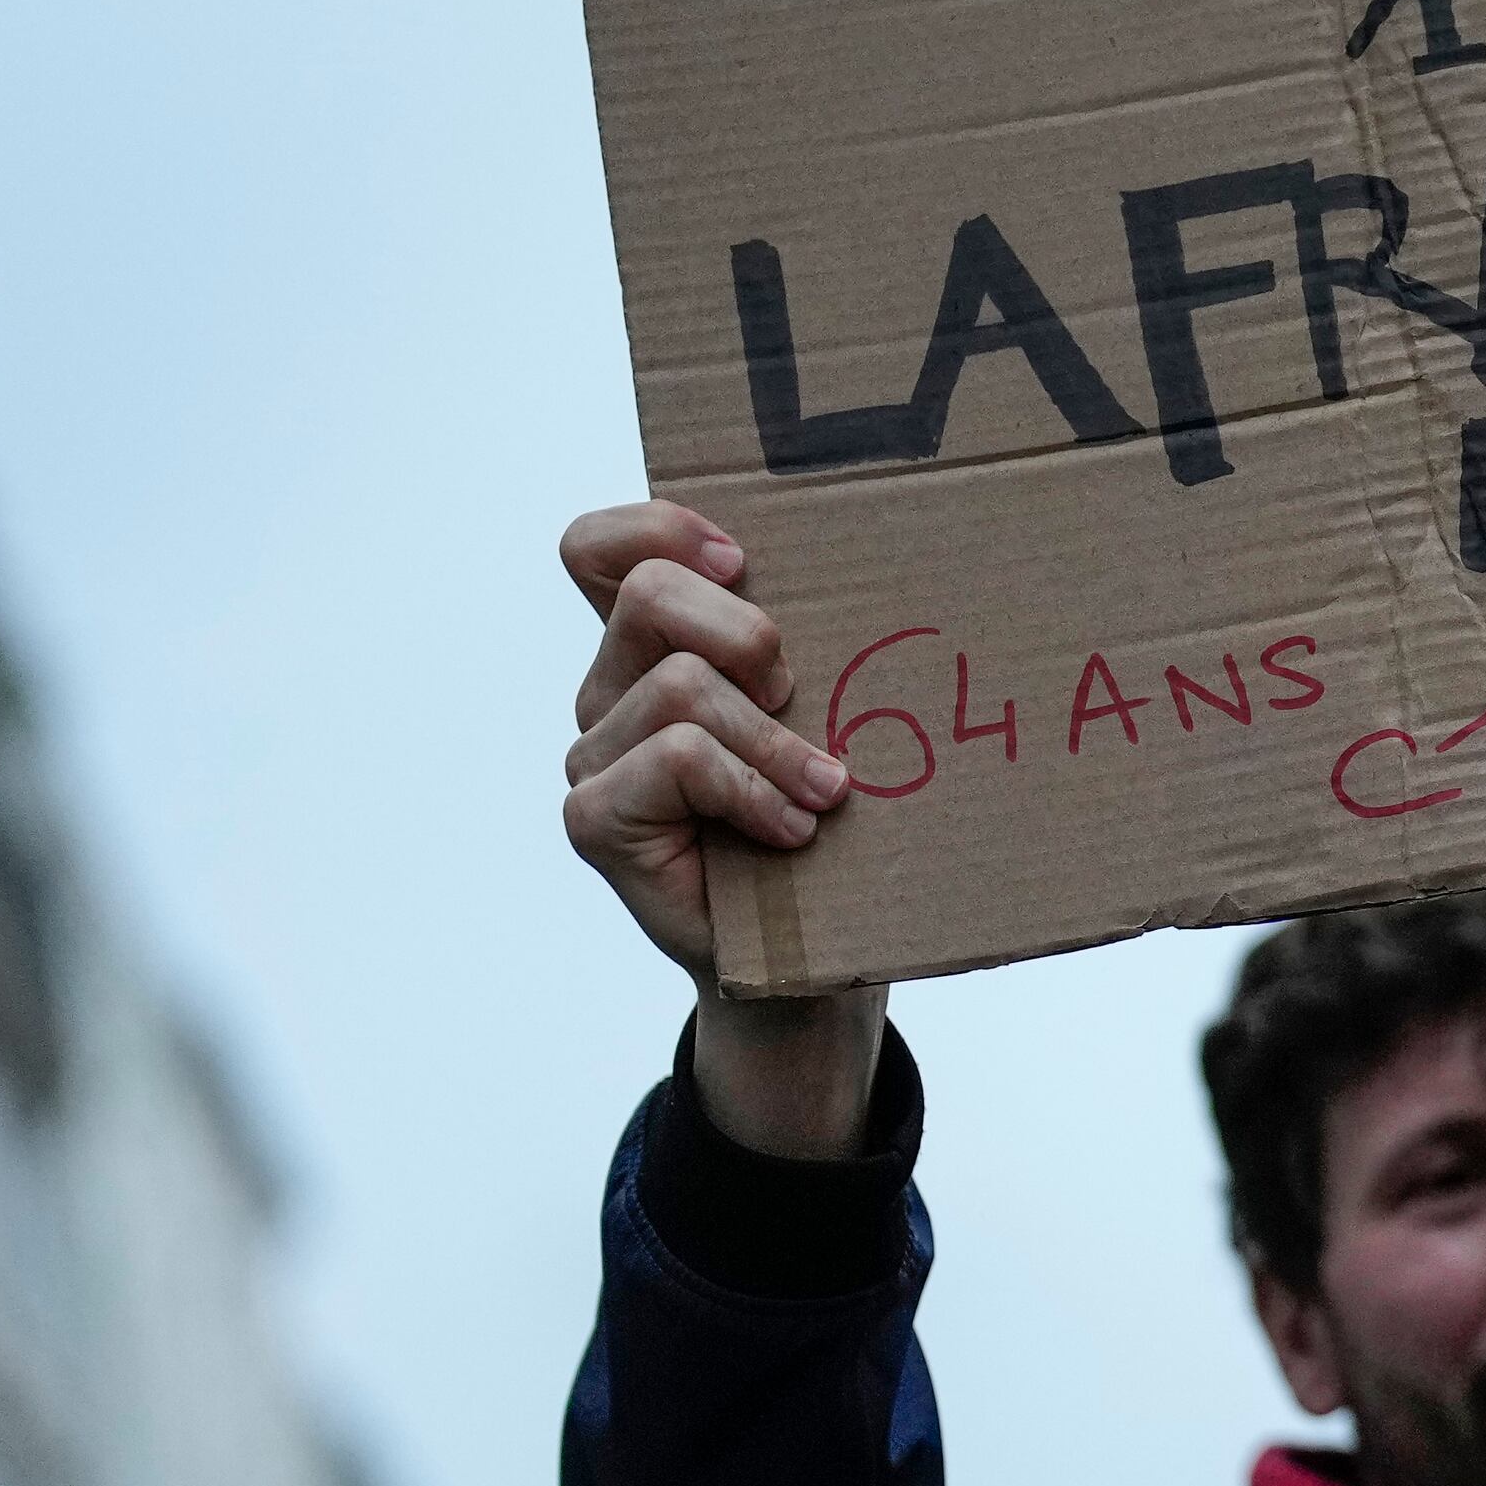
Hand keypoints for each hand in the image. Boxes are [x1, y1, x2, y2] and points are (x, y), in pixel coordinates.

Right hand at [558, 502, 888, 1156]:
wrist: (813, 958)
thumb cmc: (834, 824)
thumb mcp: (831, 713)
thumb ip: (816, 646)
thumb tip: (890, 569)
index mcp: (655, 646)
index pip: (601, 547)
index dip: (662, 527)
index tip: (746, 560)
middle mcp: (611, 689)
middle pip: (652, 593)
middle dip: (751, 635)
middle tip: (802, 697)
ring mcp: (595, 753)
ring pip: (681, 685)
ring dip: (775, 740)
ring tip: (825, 792)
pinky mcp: (595, 817)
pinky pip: (676, 758)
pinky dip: (751, 790)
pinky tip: (792, 831)